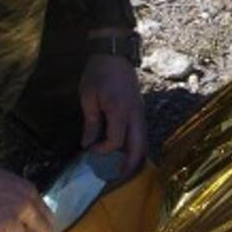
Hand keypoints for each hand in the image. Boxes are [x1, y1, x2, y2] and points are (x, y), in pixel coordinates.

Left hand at [79, 53, 145, 174]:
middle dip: (130, 165)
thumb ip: (91, 122)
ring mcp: (140, 111)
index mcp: (120, 110)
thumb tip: (88, 145)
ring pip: (143, 140)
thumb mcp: (89, 96)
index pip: (116, 141)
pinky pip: (141, 132)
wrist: (114, 53)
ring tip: (123, 170)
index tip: (89, 151)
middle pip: (139, 146)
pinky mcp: (139, 109)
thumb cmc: (98, 73)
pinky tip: (125, 152)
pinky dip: (135, 146)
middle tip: (117, 178)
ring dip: (135, 157)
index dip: (103, 151)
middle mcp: (135, 114)